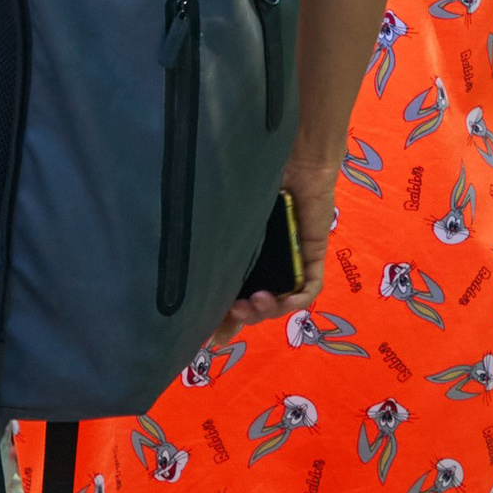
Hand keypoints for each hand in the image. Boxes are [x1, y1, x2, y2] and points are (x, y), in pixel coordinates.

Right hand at [224, 156, 339, 327]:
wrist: (287, 153)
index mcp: (242, 255)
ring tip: (254, 303)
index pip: (232, 295)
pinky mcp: (312, 253)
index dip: (222, 321)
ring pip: (281, 300)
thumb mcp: (228, 218)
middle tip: (233, 313)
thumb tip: (181, 272)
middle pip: (256, 304)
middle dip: (244, 317)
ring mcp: (290, 260)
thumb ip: (213, 244)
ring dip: (268, 310)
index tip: (207, 339)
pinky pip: (308, 287)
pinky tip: (284, 298)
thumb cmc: (251, 175)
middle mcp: (265, 261)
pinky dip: (297, 298)